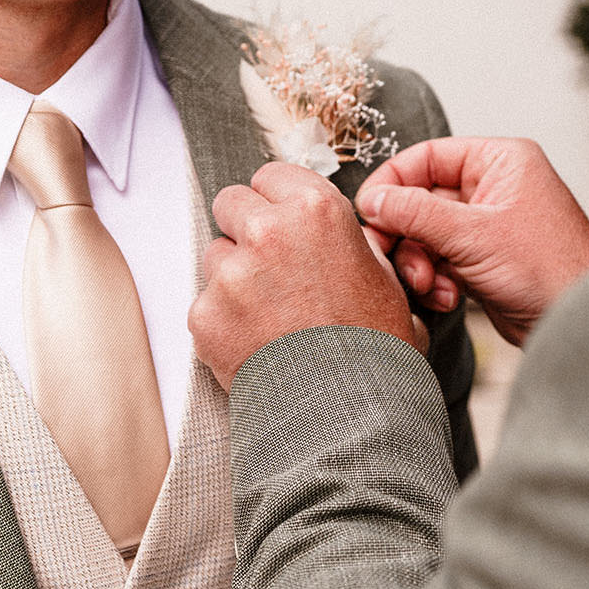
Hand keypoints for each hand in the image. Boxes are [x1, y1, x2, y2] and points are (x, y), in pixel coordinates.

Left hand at [190, 162, 427, 389]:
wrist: (349, 413)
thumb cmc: (375, 348)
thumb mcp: (382, 277)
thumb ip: (347, 243)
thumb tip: (331, 236)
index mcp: (316, 210)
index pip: (270, 175)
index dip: (276, 201)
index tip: (281, 222)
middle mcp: (268, 231)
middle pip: (230, 202)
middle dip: (245, 229)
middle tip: (268, 266)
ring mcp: (232, 273)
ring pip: (214, 256)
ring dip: (233, 278)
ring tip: (269, 316)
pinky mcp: (205, 314)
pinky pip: (205, 305)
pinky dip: (223, 323)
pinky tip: (256, 345)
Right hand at [358, 138, 588, 345]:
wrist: (577, 323)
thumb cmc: (550, 270)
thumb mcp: (473, 235)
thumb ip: (416, 213)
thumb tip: (372, 200)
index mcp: (500, 161)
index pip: (428, 156)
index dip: (393, 182)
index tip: (369, 209)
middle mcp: (493, 187)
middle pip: (421, 198)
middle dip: (405, 233)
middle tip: (386, 253)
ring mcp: (487, 225)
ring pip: (426, 234)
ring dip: (419, 262)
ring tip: (428, 284)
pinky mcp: (482, 259)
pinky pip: (440, 260)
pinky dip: (436, 279)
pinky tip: (448, 298)